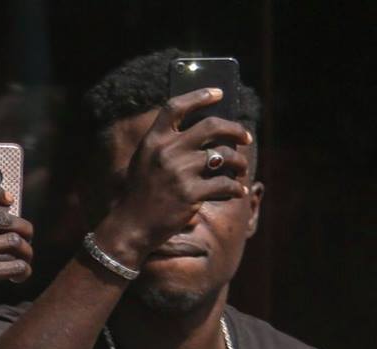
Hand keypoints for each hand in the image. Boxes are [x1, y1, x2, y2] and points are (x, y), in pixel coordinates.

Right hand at [96, 88, 253, 261]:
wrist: (131, 227)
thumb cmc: (142, 194)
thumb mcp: (145, 162)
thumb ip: (167, 144)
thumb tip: (208, 130)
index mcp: (153, 141)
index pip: (176, 107)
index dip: (200, 96)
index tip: (219, 93)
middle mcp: (166, 152)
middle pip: (211, 126)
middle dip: (235, 130)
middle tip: (246, 137)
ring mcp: (179, 172)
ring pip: (225, 156)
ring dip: (239, 162)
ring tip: (240, 169)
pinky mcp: (191, 193)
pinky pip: (225, 184)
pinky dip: (235, 189)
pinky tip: (236, 191)